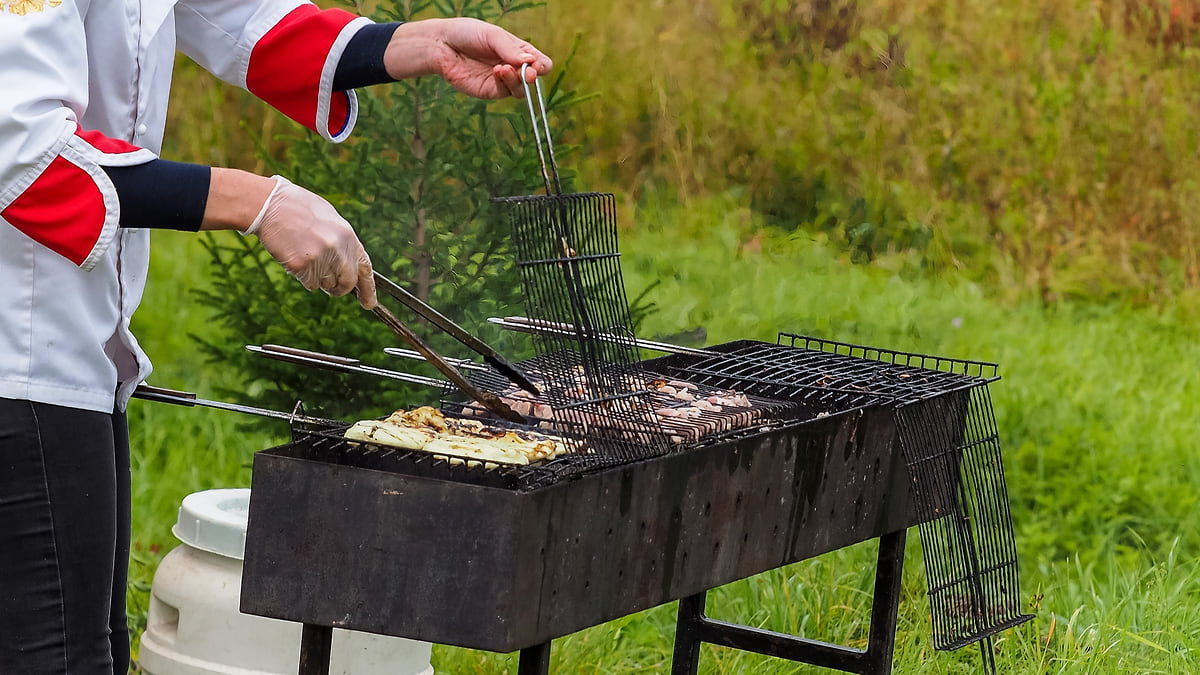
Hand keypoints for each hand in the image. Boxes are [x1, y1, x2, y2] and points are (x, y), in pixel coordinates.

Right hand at [247, 176, 377, 308]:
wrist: (270, 204)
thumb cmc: (298, 208)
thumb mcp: (329, 219)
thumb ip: (342, 241)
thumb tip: (349, 264)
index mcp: (348, 235)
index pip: (364, 267)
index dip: (368, 288)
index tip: (369, 303)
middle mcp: (337, 249)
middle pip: (347, 282)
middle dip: (340, 288)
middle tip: (332, 288)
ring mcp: (320, 258)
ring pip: (326, 284)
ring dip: (318, 279)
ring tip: (306, 256)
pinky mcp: (301, 267)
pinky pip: (309, 284)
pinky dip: (304, 277)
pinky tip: (295, 258)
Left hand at [384, 18, 552, 98]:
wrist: (441, 45)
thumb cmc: (467, 34)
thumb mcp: (492, 35)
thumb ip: (510, 49)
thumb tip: (530, 63)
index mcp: (519, 52)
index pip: (541, 62)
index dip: (542, 65)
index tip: (535, 63)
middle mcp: (514, 68)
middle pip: (535, 79)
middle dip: (532, 76)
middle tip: (528, 72)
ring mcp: (502, 82)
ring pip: (521, 90)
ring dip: (518, 80)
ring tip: (504, 67)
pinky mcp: (490, 91)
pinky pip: (504, 93)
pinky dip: (504, 83)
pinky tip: (497, 71)